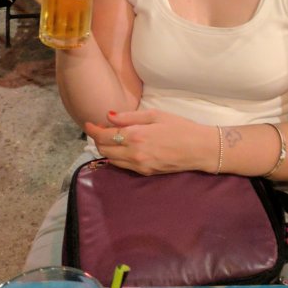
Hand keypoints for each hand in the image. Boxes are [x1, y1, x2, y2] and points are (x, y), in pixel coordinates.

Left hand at [85, 109, 209, 175]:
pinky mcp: (144, 173)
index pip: (104, 136)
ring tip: (110, 137)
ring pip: (111, 160)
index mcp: (135, 136)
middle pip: (103, 149)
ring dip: (106, 149)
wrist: (198, 148)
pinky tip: (122, 147)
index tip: (88, 123)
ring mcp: (139, 166)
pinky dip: (116, 157)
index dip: (93, 129)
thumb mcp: (155, 115)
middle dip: (97, 139)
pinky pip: (122, 166)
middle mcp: (134, 154)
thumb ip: (129, 117)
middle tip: (101, 128)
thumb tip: (108, 116)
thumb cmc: (179, 127)